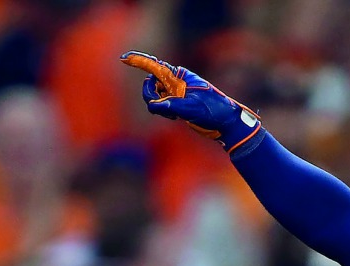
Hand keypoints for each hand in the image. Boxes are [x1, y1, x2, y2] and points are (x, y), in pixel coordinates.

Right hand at [120, 50, 261, 153]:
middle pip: (150, 83)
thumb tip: (153, 105)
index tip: (124, 59)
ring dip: (158, 106)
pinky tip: (177, 117)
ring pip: (154, 96)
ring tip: (175, 115)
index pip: (155, 67)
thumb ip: (171, 105)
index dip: (139, 61)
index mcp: (180, 76)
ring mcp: (176, 93)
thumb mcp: (192, 107)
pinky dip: (163, 112)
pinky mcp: (176, 104)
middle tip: (158, 106)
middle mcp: (176, 82)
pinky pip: (160, 106)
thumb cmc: (213, 110)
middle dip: (150, 95)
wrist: (225, 123)